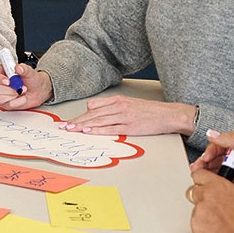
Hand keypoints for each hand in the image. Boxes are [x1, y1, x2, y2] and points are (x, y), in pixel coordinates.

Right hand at [0, 63, 51, 109]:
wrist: (39, 90)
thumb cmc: (31, 78)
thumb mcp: (29, 71)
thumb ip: (24, 68)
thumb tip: (18, 68)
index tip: (8, 80)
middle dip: (8, 88)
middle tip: (18, 85)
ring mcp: (0, 94)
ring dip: (13, 94)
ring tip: (22, 90)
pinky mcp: (5, 104)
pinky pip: (8, 104)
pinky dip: (18, 101)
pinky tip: (23, 97)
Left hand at [60, 95, 194, 135]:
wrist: (168, 115)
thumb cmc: (150, 111)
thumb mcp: (130, 104)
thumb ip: (113, 108)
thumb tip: (97, 113)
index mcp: (118, 100)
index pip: (94, 106)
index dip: (81, 114)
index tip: (70, 121)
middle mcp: (119, 106)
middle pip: (93, 113)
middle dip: (77, 121)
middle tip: (65, 127)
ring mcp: (124, 116)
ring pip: (99, 120)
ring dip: (83, 126)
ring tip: (72, 130)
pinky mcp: (130, 126)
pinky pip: (110, 128)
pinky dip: (98, 130)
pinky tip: (89, 132)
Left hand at [189, 168, 233, 232]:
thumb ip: (232, 194)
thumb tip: (229, 196)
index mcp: (219, 185)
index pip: (199, 174)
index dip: (203, 179)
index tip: (204, 183)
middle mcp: (206, 195)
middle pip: (194, 190)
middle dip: (202, 196)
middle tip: (213, 205)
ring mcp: (199, 210)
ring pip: (196, 207)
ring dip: (203, 212)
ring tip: (218, 222)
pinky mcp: (195, 225)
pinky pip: (195, 221)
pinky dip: (202, 225)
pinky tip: (215, 230)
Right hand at [190, 129, 233, 218]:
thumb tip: (214, 133)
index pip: (222, 145)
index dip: (211, 150)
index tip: (205, 157)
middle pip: (217, 159)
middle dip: (205, 162)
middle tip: (197, 169)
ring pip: (218, 172)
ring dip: (207, 174)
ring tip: (199, 178)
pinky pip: (223, 186)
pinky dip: (214, 186)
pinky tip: (210, 187)